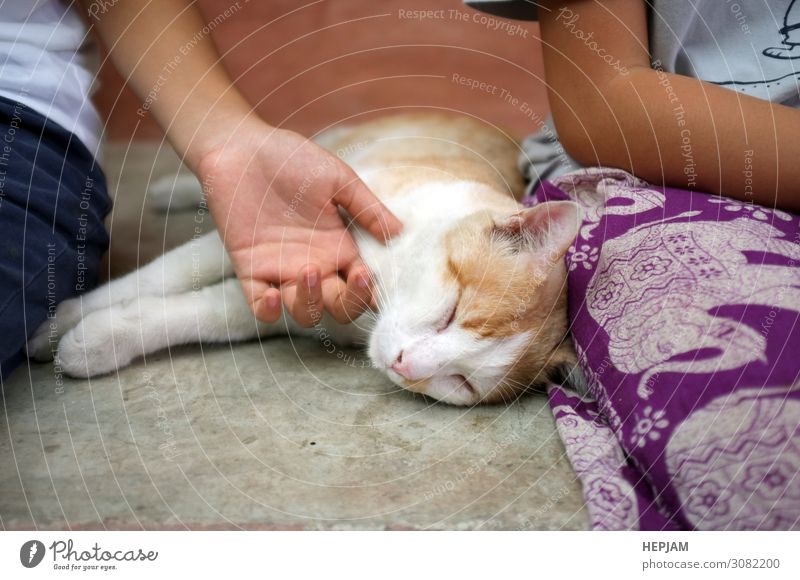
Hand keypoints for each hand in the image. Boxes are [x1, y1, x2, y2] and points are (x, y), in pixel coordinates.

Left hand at [196, 118, 401, 324]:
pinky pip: (260, 308)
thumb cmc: (292, 158)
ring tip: (308, 270)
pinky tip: (273, 294)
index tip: (378, 281)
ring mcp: (283, 271)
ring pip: (305, 313)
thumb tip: (401, 233)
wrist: (241, 147)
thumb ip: (367, 208)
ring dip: (311, 303)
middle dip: (351, 302)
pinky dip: (268, 311)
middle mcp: (316, 265)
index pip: (363, 286)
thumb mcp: (338, 179)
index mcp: (339, 248)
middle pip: (340, 307)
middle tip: (354, 275)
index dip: (372, 294)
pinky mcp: (251, 270)